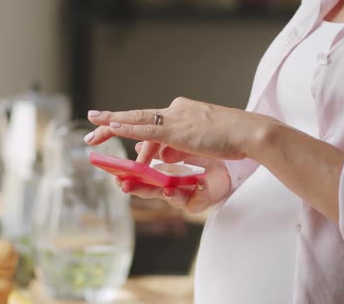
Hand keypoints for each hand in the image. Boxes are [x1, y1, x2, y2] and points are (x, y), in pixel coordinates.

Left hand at [85, 97, 280, 160]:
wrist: (249, 132)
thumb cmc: (232, 138)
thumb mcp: (200, 144)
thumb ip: (177, 147)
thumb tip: (159, 154)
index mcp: (182, 112)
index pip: (152, 120)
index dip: (131, 126)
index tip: (114, 128)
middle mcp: (175, 110)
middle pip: (138, 115)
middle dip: (112, 121)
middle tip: (91, 123)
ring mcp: (176, 118)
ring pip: (137, 120)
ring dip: (112, 126)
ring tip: (92, 134)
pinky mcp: (178, 129)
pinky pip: (147, 128)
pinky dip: (128, 127)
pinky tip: (110, 126)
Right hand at [116, 142, 230, 212]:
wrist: (231, 155)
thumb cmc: (203, 153)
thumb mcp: (179, 144)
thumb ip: (160, 147)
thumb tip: (138, 144)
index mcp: (160, 173)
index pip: (139, 175)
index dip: (125, 176)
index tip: (112, 174)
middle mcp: (170, 186)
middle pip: (150, 189)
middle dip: (137, 188)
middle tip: (124, 186)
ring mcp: (186, 193)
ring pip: (173, 198)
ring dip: (169, 195)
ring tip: (166, 190)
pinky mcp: (203, 198)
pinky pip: (200, 197)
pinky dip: (199, 191)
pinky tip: (200, 184)